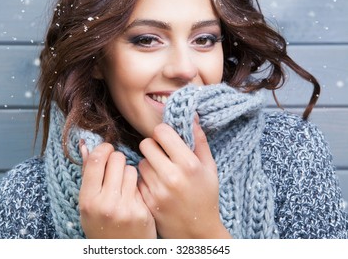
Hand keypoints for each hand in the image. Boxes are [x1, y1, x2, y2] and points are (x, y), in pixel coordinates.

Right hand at [79, 142, 156, 238]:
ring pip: (131, 169)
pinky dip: (138, 186)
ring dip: (129, 173)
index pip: (96, 160)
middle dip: (117, 160)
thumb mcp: (88, 205)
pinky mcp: (142, 212)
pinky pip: (142, 184)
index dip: (104, 149)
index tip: (108, 150)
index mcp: (87, 200)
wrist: (119, 254)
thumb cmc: (101, 226)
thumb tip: (85, 145)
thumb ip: (88, 175)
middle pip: (116, 159)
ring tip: (125, 185)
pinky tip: (134, 196)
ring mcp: (125, 208)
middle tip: (117, 169)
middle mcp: (105, 204)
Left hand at [138, 120, 230, 237]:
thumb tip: (192, 116)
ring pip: (140, 162)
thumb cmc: (206, 197)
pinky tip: (156, 186)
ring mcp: (157, 190)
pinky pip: (137, 180)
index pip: (161, 132)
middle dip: (153, 146)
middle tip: (161, 154)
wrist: (197, 231)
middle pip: (146, 144)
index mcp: (189, 164)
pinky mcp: (147, 201)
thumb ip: (200, 141)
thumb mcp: (210, 168)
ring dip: (148, 164)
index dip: (162, 133)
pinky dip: (145, 180)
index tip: (166, 139)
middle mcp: (172, 176)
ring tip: (161, 173)